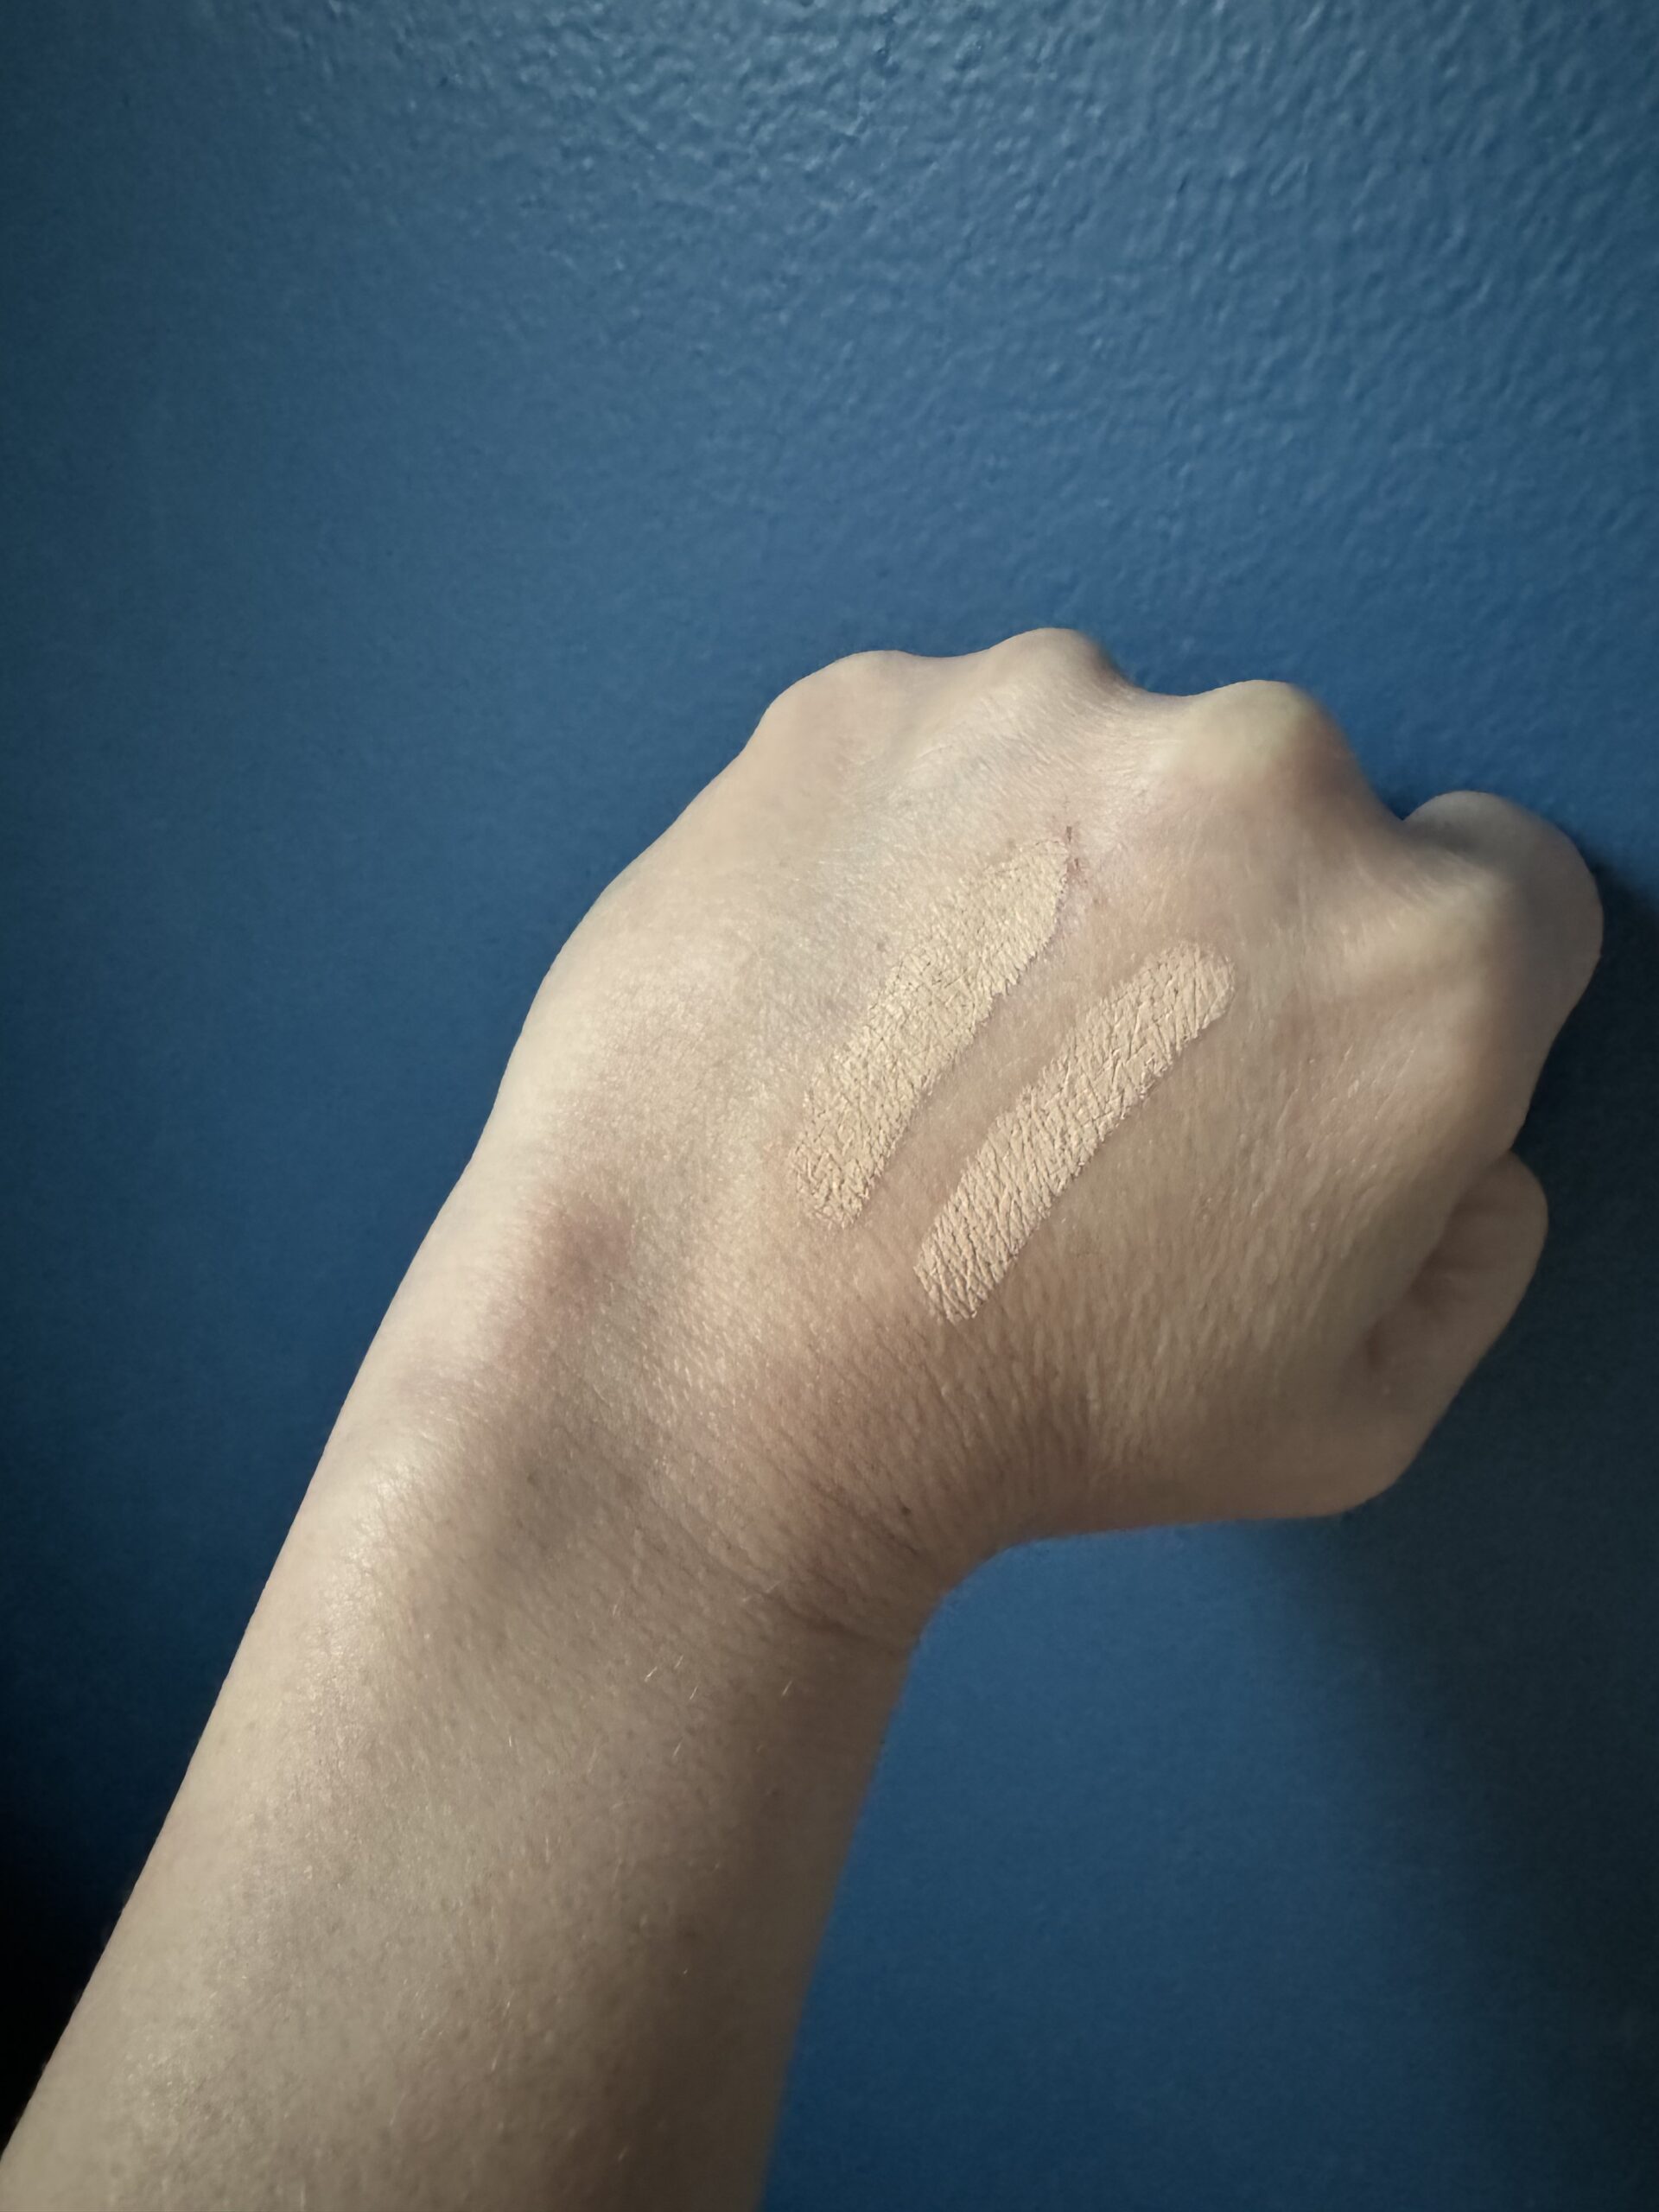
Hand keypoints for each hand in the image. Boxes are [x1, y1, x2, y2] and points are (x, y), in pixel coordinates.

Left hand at [421, 629, 1599, 1646]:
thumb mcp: (1349, 1412)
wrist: (702, 1370)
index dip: (1394, 984)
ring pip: (1102, 759)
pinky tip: (839, 981)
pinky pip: (930, 750)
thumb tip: (1471, 1140)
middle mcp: (1259, 779)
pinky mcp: (860, 704)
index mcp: (1421, 956)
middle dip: (1225, 914)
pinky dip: (901, 835)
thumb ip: (1473, 1241)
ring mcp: (1039, 713)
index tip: (1288, 1048)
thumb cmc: (1023, 1414)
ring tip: (937, 1037)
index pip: (1505, 884)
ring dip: (1052, 861)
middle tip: (1087, 1070)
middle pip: (1296, 810)